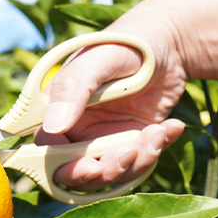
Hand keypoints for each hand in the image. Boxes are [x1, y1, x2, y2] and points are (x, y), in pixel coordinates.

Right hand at [38, 0, 187, 190]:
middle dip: (104, 171)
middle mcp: (77, 129)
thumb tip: (53, 125)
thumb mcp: (99, 60)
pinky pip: (139, 164)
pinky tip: (171, 127)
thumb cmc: (127, 42)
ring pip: (111, 174)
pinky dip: (157, 151)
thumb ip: (73, 88)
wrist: (170, 42)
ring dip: (136, 160)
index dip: (63, 166)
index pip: (47, 151)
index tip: (88, 166)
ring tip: (157, 132)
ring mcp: (104, 139)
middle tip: (128, 153)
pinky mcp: (131, 142)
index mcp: (57, 110)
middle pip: (77, 173)